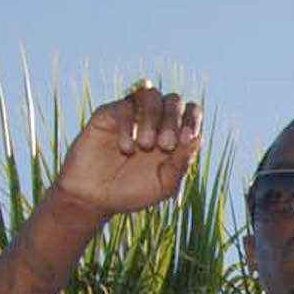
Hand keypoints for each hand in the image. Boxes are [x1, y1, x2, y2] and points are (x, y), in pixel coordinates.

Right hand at [52, 82, 202, 219]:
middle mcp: (154, 121)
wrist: (94, 199)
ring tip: (145, 145)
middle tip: (165, 145)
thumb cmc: (131, 193)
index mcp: (173, 135)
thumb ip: (182, 163)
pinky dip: (129, 125)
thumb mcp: (163, 185)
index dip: (192, 120)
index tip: (184, 140)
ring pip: (150, 95)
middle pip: (174, 100)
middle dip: (173, 120)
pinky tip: (126, 148)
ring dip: (153, 117)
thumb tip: (199, 138)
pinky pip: (124, 106)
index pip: (191, 112)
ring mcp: (131, 115)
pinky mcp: (108, 114)